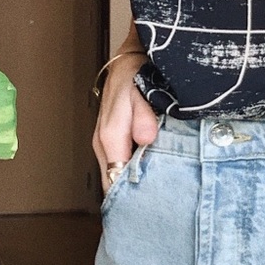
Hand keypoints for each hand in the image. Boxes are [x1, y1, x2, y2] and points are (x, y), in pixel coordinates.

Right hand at [93, 51, 158, 192]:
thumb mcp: (141, 89)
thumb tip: (146, 138)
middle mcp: (103, 144)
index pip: (115, 183)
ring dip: (137, 183)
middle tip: (161, 205)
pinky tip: (154, 171)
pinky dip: (136, 170)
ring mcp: (106, 144)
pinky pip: (122, 164)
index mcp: (108, 137)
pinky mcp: (113, 141)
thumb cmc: (136, 72)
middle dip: (136, 196)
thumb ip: (143, 114)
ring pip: (118, 175)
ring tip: (161, 192)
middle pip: (115, 184)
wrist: (131, 58)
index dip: (133, 198)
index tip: (154, 206)